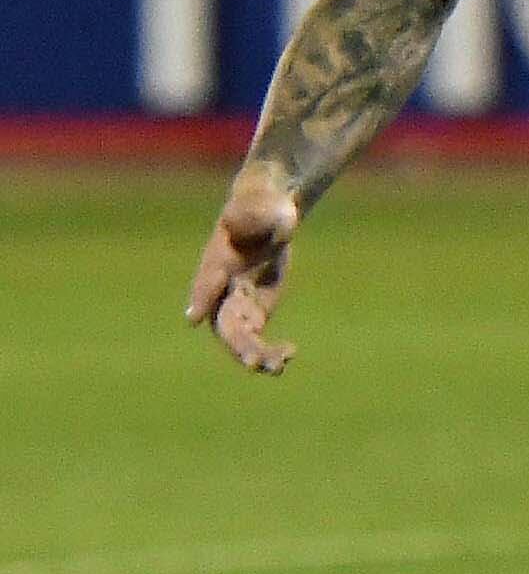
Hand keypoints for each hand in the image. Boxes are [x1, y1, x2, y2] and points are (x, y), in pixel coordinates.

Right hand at [186, 174, 302, 374]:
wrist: (267, 213)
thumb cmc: (261, 206)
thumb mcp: (262, 206)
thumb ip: (262, 215)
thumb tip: (284, 226)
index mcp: (217, 259)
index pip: (208, 280)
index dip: (202, 297)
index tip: (194, 318)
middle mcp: (222, 288)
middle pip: (224, 320)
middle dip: (237, 342)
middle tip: (252, 360)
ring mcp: (237, 302)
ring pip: (239, 337)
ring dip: (255, 354)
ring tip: (277, 367)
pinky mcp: (255, 311)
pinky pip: (257, 338)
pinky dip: (270, 350)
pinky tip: (289, 354)